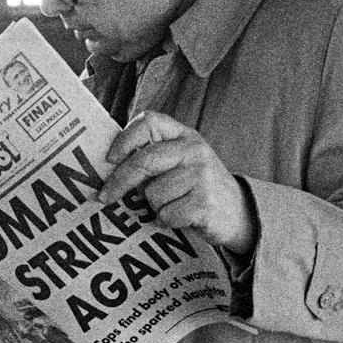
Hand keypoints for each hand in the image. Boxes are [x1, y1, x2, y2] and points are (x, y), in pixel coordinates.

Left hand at [100, 111, 255, 253]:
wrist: (238, 213)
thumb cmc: (198, 188)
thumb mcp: (182, 162)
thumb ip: (154, 158)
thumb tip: (109, 169)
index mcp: (185, 135)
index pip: (149, 121)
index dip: (125, 138)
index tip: (109, 159)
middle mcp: (194, 150)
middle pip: (144, 160)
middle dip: (119, 181)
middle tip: (104, 197)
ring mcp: (202, 176)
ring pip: (153, 193)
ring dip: (154, 207)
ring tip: (171, 206)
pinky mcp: (205, 203)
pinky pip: (166, 214)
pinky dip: (166, 222)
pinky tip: (180, 218)